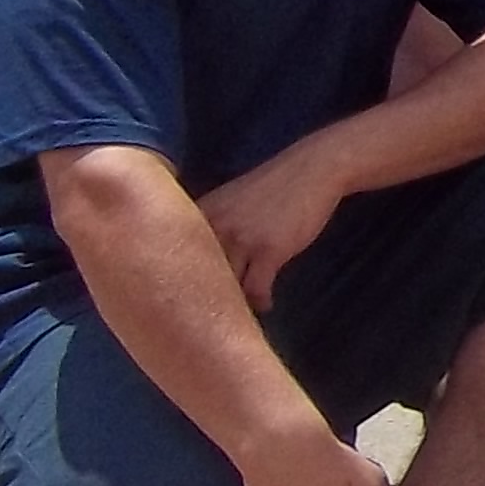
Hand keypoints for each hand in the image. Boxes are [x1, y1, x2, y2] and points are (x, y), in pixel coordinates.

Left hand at [195, 142, 348, 310]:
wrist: (311, 170)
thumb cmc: (270, 188)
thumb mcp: (228, 202)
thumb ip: (208, 229)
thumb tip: (195, 262)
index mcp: (198, 215)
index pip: (174, 257)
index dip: (179, 282)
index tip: (185, 298)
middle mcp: (213, 227)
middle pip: (196, 277)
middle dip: (202, 299)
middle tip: (210, 314)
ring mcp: (241, 239)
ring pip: (225, 286)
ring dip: (232, 304)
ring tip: (236, 314)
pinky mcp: (269, 250)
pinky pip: (256, 289)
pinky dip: (260, 301)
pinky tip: (265, 304)